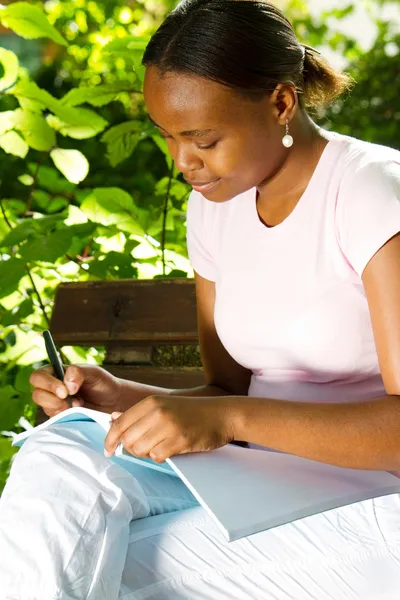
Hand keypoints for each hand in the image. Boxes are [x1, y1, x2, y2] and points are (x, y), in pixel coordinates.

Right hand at [30, 364, 121, 417]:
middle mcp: (51, 390)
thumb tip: (67, 384)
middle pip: (37, 395)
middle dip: (52, 399)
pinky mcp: (61, 419)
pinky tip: (79, 413)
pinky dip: (66, 418)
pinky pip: (55, 421)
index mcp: (55, 374)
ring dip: (61, 408)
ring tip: (79, 405)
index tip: (65, 391)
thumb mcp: (93, 372)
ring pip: (45, 409)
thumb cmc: (102, 383)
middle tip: (71, 400)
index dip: (47, 384)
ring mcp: (55, 405)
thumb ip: (78, 372)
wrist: (114, 401)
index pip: (38, 377)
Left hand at [104, 395, 235, 462]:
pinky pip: (157, 457)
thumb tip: (112, 418)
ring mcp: (169, 426)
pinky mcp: (180, 440)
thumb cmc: (192, 412)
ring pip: (140, 450)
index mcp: (150, 402)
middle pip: (127, 439)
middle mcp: (157, 412)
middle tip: (142, 449)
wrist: (222, 414)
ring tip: (159, 447)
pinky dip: (160, 457)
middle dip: (130, 449)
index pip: (119, 423)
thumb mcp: (164, 405)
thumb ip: (138, 413)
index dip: (109, 440)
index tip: (108, 450)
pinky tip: (170, 450)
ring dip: (146, 453)